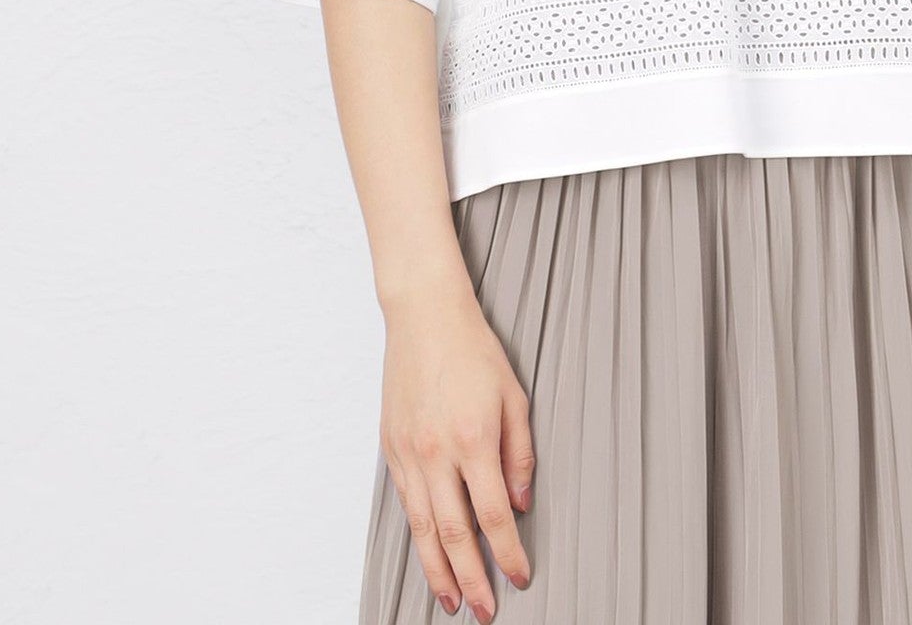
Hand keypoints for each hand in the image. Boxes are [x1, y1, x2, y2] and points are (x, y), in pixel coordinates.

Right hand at [379, 288, 535, 619]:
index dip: (507, 553)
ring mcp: (409, 452)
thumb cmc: (474, 350)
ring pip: (422, 528)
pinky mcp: (391, 448)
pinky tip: (429, 554)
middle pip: (454, 534)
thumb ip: (519, 454)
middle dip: (471, 579)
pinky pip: (406, 503)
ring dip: (438, 570)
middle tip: (484, 610)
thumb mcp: (514, 396)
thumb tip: (520, 504)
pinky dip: (418, 535)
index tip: (519, 576)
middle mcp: (438, 452)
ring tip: (451, 600)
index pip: (494, 515)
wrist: (425, 316)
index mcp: (475, 439)